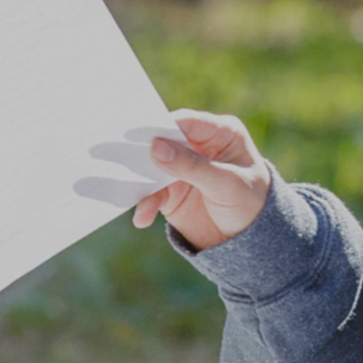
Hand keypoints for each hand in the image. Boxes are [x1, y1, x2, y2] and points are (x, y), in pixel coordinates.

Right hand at [131, 110, 273, 250]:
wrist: (250, 239)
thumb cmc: (251, 201)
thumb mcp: (226, 183)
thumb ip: (192, 166)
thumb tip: (156, 146)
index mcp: (221, 133)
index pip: (186, 122)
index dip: (161, 126)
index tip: (136, 135)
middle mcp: (199, 146)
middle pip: (163, 141)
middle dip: (140, 151)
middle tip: (112, 156)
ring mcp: (182, 168)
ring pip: (152, 167)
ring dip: (137, 180)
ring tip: (120, 190)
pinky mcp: (171, 191)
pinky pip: (151, 193)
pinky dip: (145, 204)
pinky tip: (142, 218)